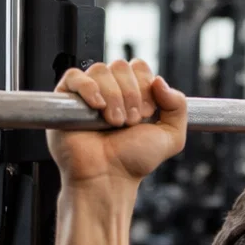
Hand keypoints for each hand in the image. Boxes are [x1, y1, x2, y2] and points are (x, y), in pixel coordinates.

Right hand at [48, 59, 187, 184]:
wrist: (108, 178)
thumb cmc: (133, 161)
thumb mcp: (171, 136)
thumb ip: (178, 106)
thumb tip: (160, 80)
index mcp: (133, 93)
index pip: (139, 66)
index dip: (145, 85)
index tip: (147, 113)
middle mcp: (110, 90)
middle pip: (121, 65)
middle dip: (131, 94)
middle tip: (130, 122)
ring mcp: (88, 94)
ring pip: (100, 70)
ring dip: (113, 97)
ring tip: (114, 123)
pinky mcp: (66, 100)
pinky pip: (74, 76)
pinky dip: (88, 88)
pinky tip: (97, 107)